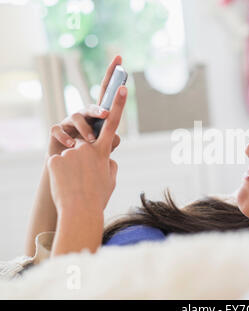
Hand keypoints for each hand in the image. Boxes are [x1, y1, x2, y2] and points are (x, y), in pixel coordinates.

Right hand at [47, 55, 122, 156]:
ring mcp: (68, 122)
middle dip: (99, 108)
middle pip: (91, 105)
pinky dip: (65, 137)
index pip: (106, 92)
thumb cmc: (90, 155)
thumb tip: (116, 136)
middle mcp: (83, 115)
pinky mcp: (56, 132)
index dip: (112, 75)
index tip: (120, 58)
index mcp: (98, 116)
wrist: (70, 169)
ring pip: (75, 117)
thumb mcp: (104, 148)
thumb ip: (112, 141)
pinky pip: (58, 130)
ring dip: (85, 129)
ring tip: (91, 140)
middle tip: (107, 114)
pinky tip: (73, 145)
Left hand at [47, 84, 126, 215]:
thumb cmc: (98, 198)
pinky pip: (58, 163)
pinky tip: (64, 186)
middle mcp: (88, 148)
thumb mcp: (110, 180)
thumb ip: (110, 164)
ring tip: (75, 186)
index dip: (118, 105)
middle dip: (83, 157)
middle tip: (84, 176)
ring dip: (71, 170)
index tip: (122, 87)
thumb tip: (109, 159)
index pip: (113, 124)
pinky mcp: (55, 159)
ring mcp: (71, 153)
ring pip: (70, 156)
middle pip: (84, 145)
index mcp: (104, 152)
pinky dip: (60, 174)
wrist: (79, 212)